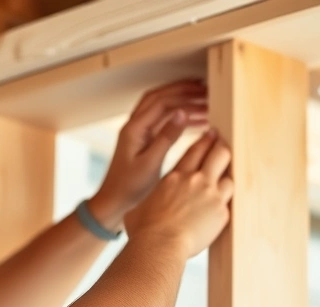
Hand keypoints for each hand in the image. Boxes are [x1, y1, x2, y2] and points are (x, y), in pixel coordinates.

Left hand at [89, 80, 208, 229]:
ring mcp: (139, 132)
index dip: (183, 95)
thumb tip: (182, 113)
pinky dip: (179, 118)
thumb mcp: (151, 163)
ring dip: (182, 103)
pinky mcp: (144, 141)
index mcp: (134, 129)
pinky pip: (163, 122)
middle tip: (204, 90)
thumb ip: (167, 137)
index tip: (202, 94)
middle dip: (182, 91)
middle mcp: (134, 126)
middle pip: (160, 98)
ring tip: (205, 103)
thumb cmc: (129, 187)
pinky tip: (196, 121)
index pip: (161, 102)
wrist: (114, 202)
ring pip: (162, 108)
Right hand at [124, 131, 233, 258]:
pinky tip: (222, 208)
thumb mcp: (140, 207)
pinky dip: (226, 205)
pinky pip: (230, 203)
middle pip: (220, 153)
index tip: (212, 136)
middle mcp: (197, 181)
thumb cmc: (144, 229)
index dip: (206, 141)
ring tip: (225, 182)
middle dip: (223, 148)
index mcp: (176, 176)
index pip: (196, 150)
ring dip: (227, 179)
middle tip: (224, 148)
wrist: (159, 245)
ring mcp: (212, 196)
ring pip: (230, 177)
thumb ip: (149, 202)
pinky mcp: (222, 213)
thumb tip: (142, 209)